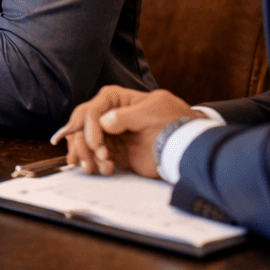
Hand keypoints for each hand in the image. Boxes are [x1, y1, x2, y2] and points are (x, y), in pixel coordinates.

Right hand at [61, 86, 192, 177]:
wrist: (187, 145)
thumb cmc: (173, 121)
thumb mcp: (150, 111)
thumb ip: (124, 115)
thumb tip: (104, 122)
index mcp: (119, 100)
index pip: (92, 110)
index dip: (89, 126)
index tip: (95, 144)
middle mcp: (112, 115)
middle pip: (83, 125)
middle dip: (82, 143)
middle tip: (90, 157)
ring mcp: (113, 135)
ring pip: (86, 142)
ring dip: (86, 155)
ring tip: (97, 167)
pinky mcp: (117, 152)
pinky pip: (97, 157)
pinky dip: (97, 164)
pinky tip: (107, 169)